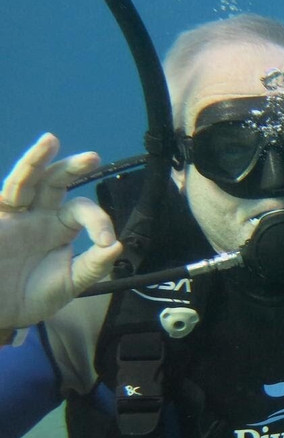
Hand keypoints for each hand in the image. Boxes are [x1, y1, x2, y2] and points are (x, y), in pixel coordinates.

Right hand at [0, 134, 121, 328]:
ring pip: (23, 182)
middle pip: (54, 182)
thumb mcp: (69, 284)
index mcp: (59, 227)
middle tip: (92, 158)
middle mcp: (36, 215)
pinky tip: (20, 175)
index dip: (98, 220)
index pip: (82, 210)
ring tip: (50, 141)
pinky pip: (0, 200)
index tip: (107, 241)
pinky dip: (8, 186)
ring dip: (35, 161)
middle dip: (72, 168)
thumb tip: (118, 246)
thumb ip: (92, 267)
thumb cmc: (31, 296)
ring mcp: (12, 217)